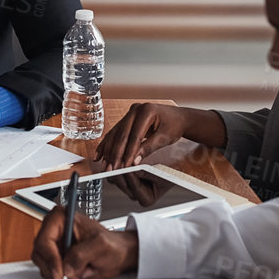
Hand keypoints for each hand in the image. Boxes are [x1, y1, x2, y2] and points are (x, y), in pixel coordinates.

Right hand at [31, 203, 137, 278]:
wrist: (120, 254)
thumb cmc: (113, 244)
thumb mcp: (101, 246)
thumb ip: (81, 255)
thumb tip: (66, 267)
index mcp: (61, 218)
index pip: (44, 240)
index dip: (50, 259)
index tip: (60, 273)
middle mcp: (54, 230)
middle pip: (39, 253)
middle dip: (53, 269)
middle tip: (67, 278)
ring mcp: (54, 245)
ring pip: (42, 264)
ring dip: (58, 274)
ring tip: (77, 274)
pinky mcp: (56, 258)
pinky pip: (49, 271)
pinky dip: (61, 277)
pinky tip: (75, 274)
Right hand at [96, 103, 219, 169]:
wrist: (178, 118)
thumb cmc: (174, 125)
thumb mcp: (164, 138)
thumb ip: (148, 148)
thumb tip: (134, 161)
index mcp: (146, 111)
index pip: (134, 136)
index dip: (128, 152)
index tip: (124, 166)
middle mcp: (135, 110)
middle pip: (122, 134)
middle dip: (115, 154)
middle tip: (111, 168)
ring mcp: (130, 113)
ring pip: (116, 134)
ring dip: (109, 151)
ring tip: (104, 164)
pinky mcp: (127, 119)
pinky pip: (116, 132)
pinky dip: (108, 144)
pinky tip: (100, 154)